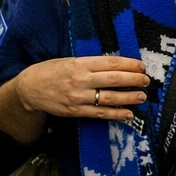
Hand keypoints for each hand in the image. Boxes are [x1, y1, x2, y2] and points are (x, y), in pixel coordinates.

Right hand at [15, 55, 149, 121]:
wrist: (30, 88)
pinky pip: (100, 114)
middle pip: (113, 80)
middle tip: (146, 81)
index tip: (141, 66)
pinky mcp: (76, 111)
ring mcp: (79, 97)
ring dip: (129, 98)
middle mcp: (81, 80)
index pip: (110, 63)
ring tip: (142, 97)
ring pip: (109, 98)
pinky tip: (128, 114)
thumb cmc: (51, 71)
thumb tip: (115, 66)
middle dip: (133, 80)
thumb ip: (90, 63)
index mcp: (80, 63)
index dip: (129, 65)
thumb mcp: (70, 60)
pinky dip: (116, 114)